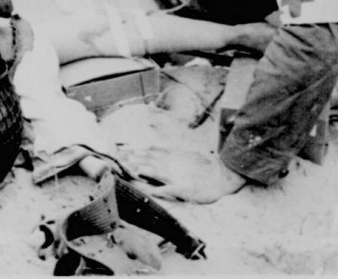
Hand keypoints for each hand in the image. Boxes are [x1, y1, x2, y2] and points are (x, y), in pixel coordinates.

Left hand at [118, 146, 246, 202]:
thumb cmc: (204, 166)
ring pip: (154, 171)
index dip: (134, 151)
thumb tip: (153, 147)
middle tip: (115, 159)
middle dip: (131, 159)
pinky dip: (155, 189)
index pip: (149, 151)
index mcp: (173, 155)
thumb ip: (169, 152)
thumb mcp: (186, 154)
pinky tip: (144, 190)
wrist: (221, 175)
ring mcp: (177, 175)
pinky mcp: (182, 189)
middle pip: (147, 159)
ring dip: (139, 170)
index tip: (120, 151)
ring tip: (126, 169)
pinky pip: (166, 190)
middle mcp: (172, 163)